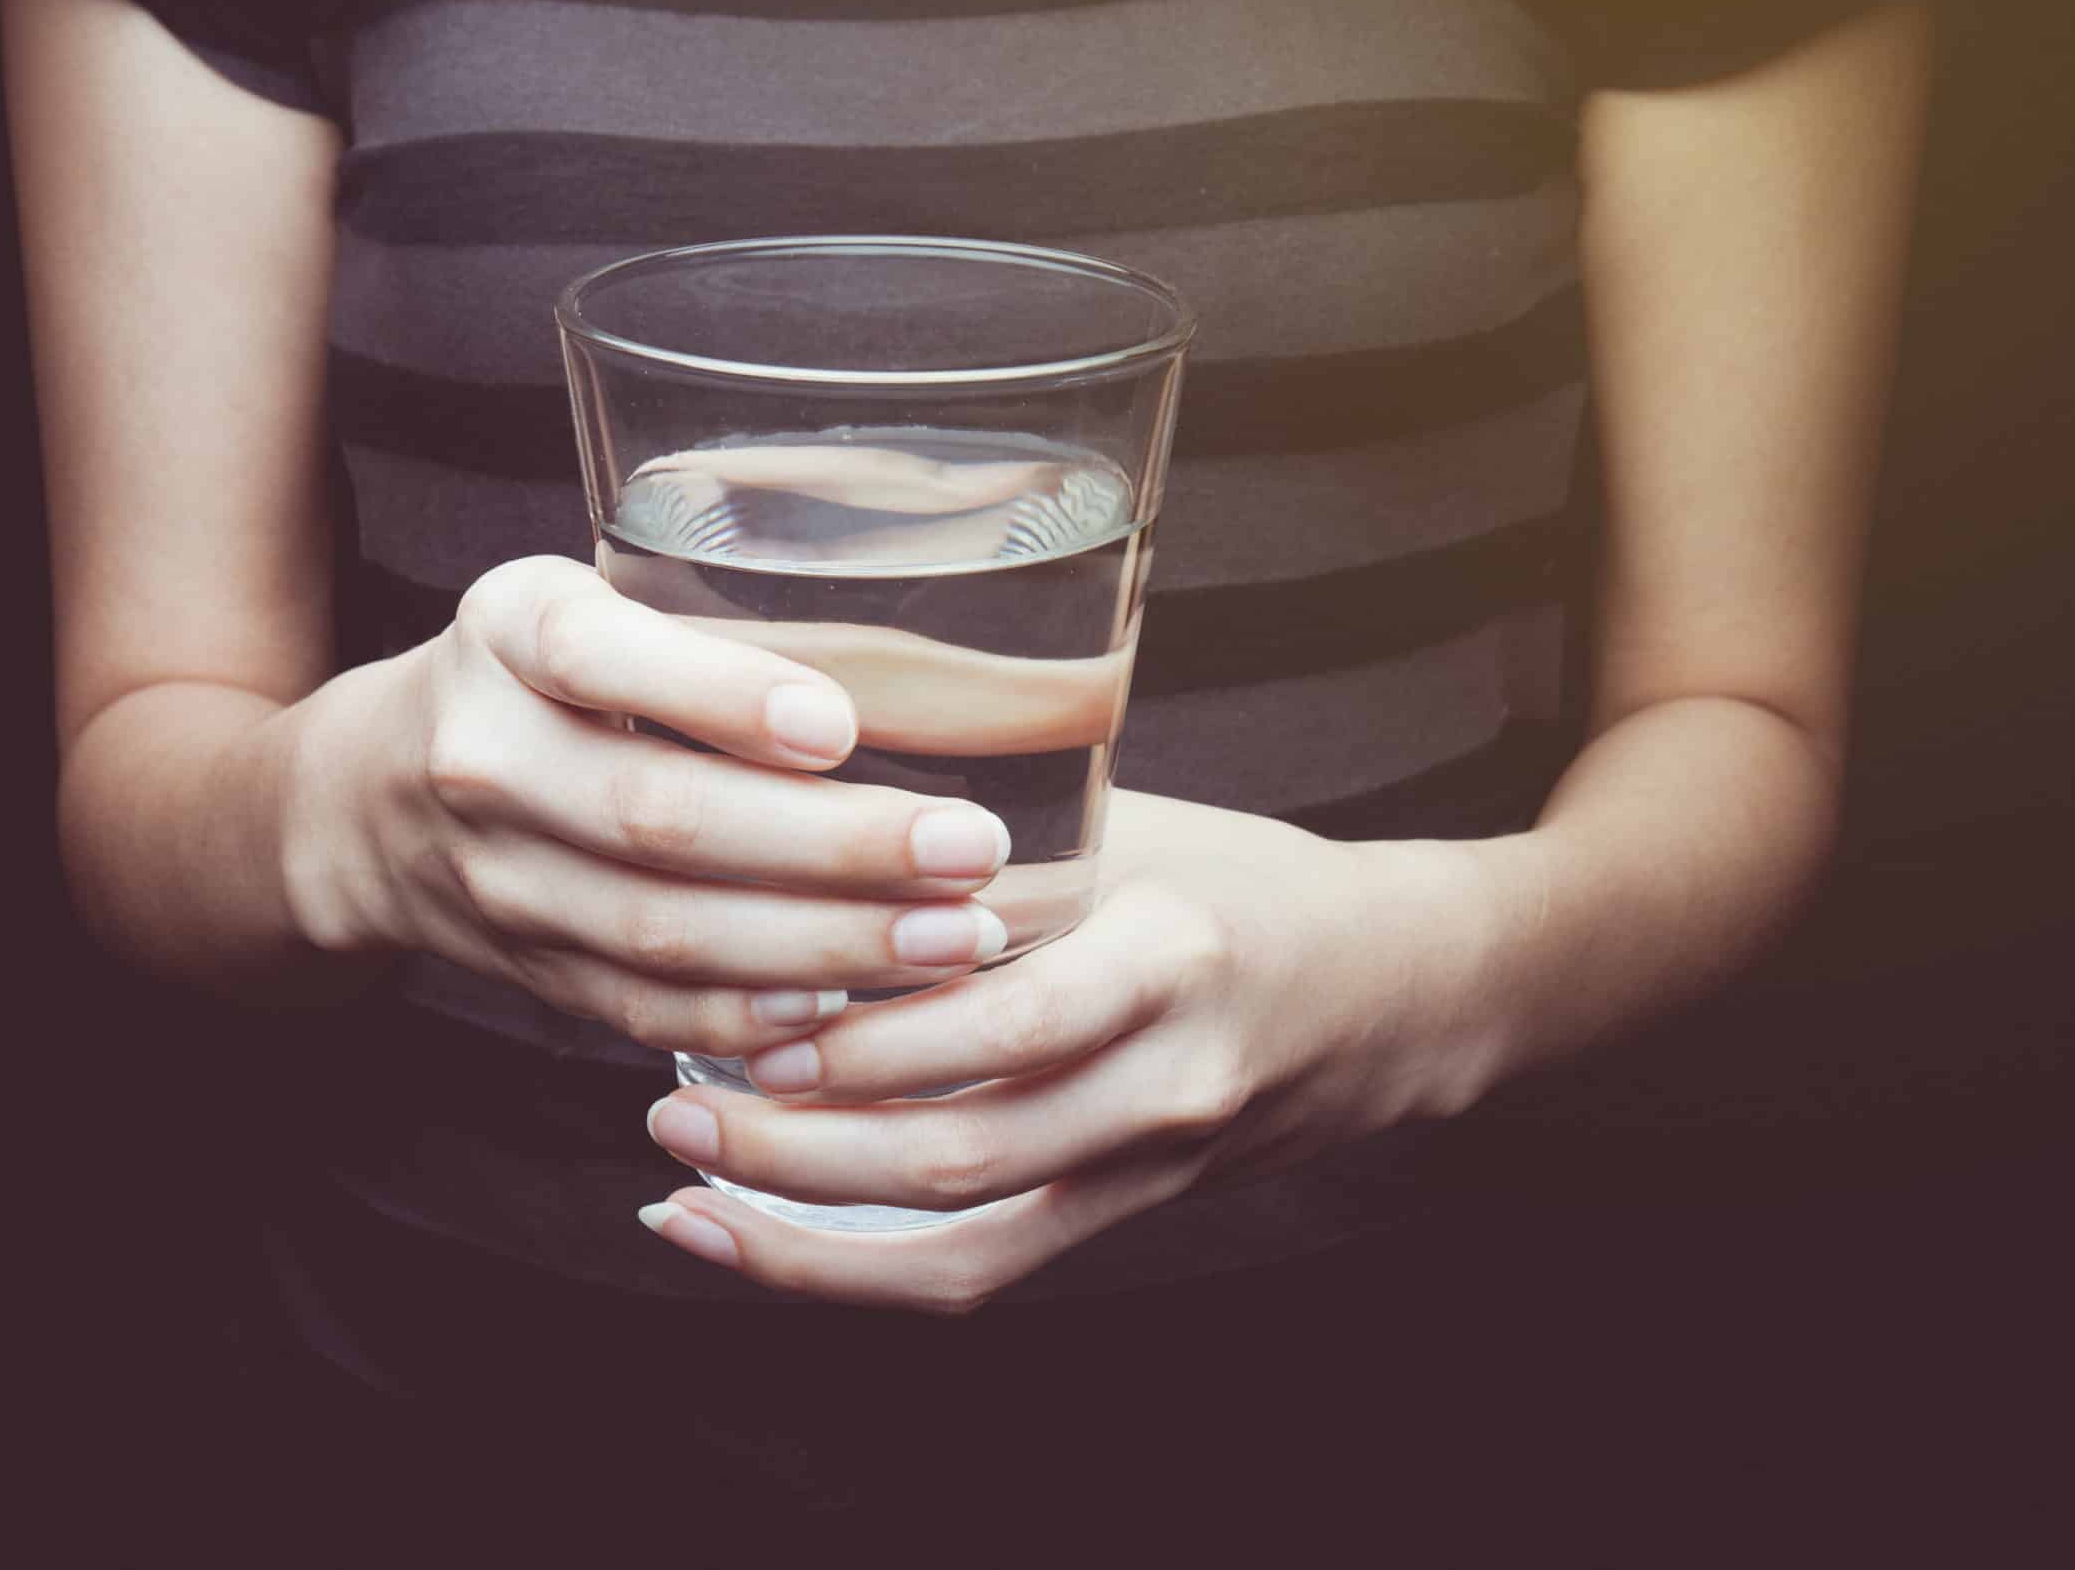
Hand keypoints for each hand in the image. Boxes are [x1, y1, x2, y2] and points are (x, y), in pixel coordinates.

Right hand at [276, 555, 1016, 1053]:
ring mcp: (498, 880)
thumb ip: (704, 624)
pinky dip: (748, 1019)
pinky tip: (848, 1010)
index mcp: (510, 631)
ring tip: (952, 937)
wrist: (363, 800)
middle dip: (830, 847)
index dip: (719, 696)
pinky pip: (644, 1009)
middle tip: (967, 851)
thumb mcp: (585, 600)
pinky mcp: (527, 971)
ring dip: (822, 944)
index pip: (598, 655)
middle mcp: (486, 756)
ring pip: (664, 930)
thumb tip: (929, 669)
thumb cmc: (533, 676)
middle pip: (661, 817)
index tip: (838, 724)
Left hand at [632, 791, 1522, 1311]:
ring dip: (805, 1229)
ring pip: (959, 1245)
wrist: (1403, 992)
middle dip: (792, 1146)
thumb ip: (998, 840)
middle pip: (958, 1157)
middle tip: (671, 1104)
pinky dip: (858, 1274)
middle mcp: (1162, 1083)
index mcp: (1169, 959)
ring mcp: (1149, 1169)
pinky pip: (983, 1271)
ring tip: (684, 1186)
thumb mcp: (1139, 826)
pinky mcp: (1127, 1215)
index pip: (1006, 1026)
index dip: (864, 1044)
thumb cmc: (1251, 881)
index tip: (741, 1014)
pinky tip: (756, 1241)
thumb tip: (806, 800)